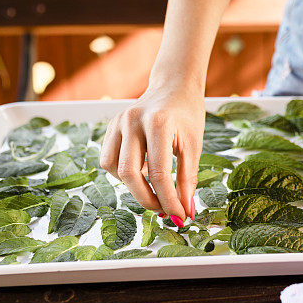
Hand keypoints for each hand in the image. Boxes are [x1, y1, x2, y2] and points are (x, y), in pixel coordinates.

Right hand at [99, 80, 203, 224]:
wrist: (174, 87)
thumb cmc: (187, 116)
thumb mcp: (194, 146)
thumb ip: (188, 179)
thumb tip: (185, 211)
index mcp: (158, 123)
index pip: (159, 173)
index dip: (168, 200)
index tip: (179, 215)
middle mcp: (133, 120)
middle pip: (129, 174)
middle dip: (147, 199)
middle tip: (164, 210)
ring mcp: (118, 122)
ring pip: (114, 169)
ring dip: (133, 187)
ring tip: (154, 187)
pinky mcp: (111, 126)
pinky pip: (109, 159)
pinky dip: (123, 173)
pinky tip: (142, 170)